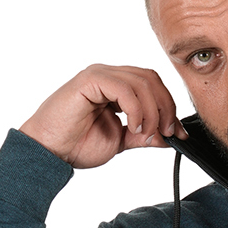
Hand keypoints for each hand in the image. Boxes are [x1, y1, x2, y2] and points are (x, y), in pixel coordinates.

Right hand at [20, 65, 186, 168]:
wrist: (49, 152)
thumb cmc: (76, 144)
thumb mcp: (121, 141)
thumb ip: (144, 135)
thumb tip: (171, 136)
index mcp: (117, 88)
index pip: (153, 86)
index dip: (169, 107)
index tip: (177, 134)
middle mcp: (109, 77)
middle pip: (151, 79)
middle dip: (165, 108)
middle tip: (166, 133)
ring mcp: (99, 75)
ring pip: (141, 81)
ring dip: (152, 111)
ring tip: (146, 134)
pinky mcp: (89, 80)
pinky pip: (123, 87)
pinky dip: (135, 108)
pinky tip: (133, 126)